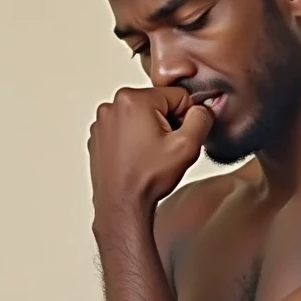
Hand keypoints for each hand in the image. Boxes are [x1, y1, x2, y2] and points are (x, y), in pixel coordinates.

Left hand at [88, 87, 212, 225]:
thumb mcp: (188, 146)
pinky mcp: (98, 135)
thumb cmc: (146, 179)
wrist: (122, 204)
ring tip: (148, 156)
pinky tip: (137, 158)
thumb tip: (202, 109)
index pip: (177, 96)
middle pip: (157, 104)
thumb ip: (201, 118)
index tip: (177, 139)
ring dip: (149, 131)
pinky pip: (126, 128)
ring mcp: (102, 121)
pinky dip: (133, 140)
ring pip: (141, 116)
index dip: (185, 118)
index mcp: (133, 99)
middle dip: (166, 123)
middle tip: (163, 150)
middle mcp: (113, 105)